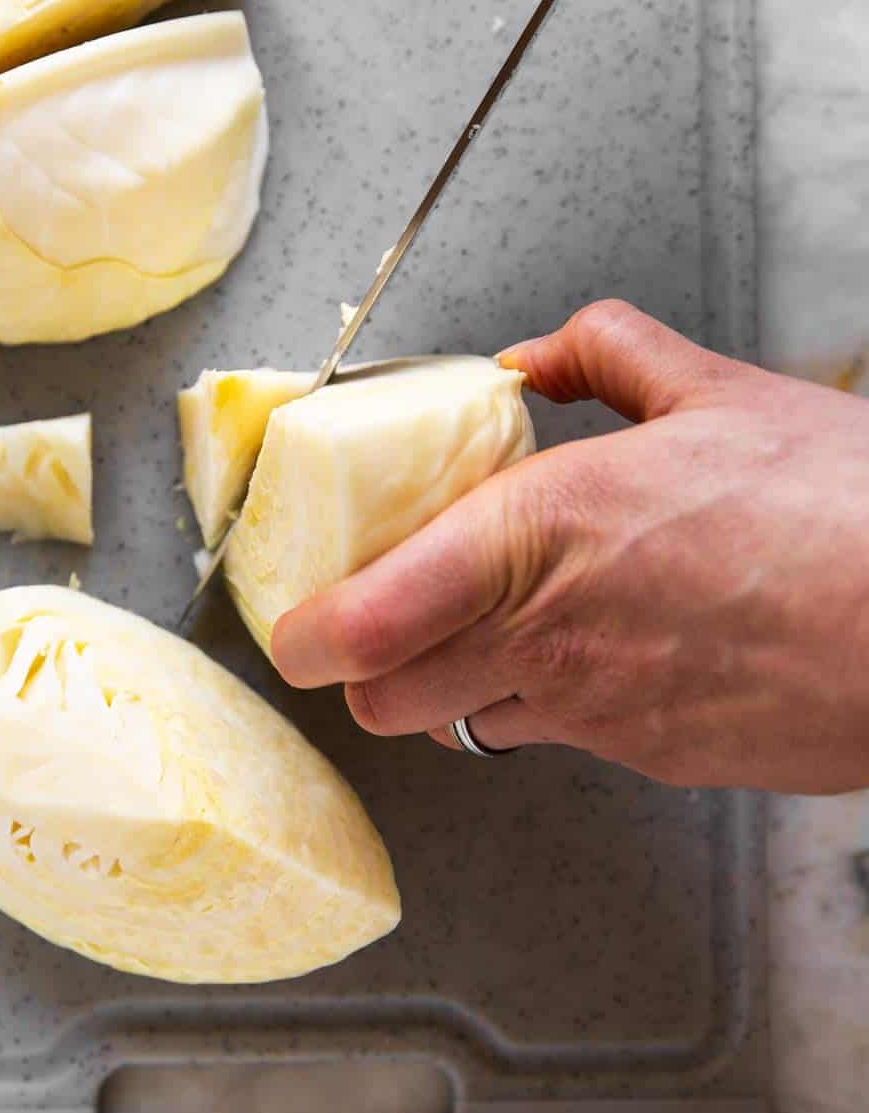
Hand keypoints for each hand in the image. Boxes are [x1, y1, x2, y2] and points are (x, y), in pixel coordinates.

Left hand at [272, 302, 868, 794]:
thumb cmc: (842, 511)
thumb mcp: (716, 391)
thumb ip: (602, 355)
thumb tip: (535, 356)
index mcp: (541, 531)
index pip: (364, 620)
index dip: (307, 632)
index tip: (298, 619)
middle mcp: (549, 635)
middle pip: (385, 699)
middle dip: (370, 664)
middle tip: (388, 613)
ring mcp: (596, 710)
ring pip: (461, 728)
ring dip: (451, 687)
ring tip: (496, 627)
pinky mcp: (647, 756)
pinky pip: (554, 739)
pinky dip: (547, 704)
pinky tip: (604, 651)